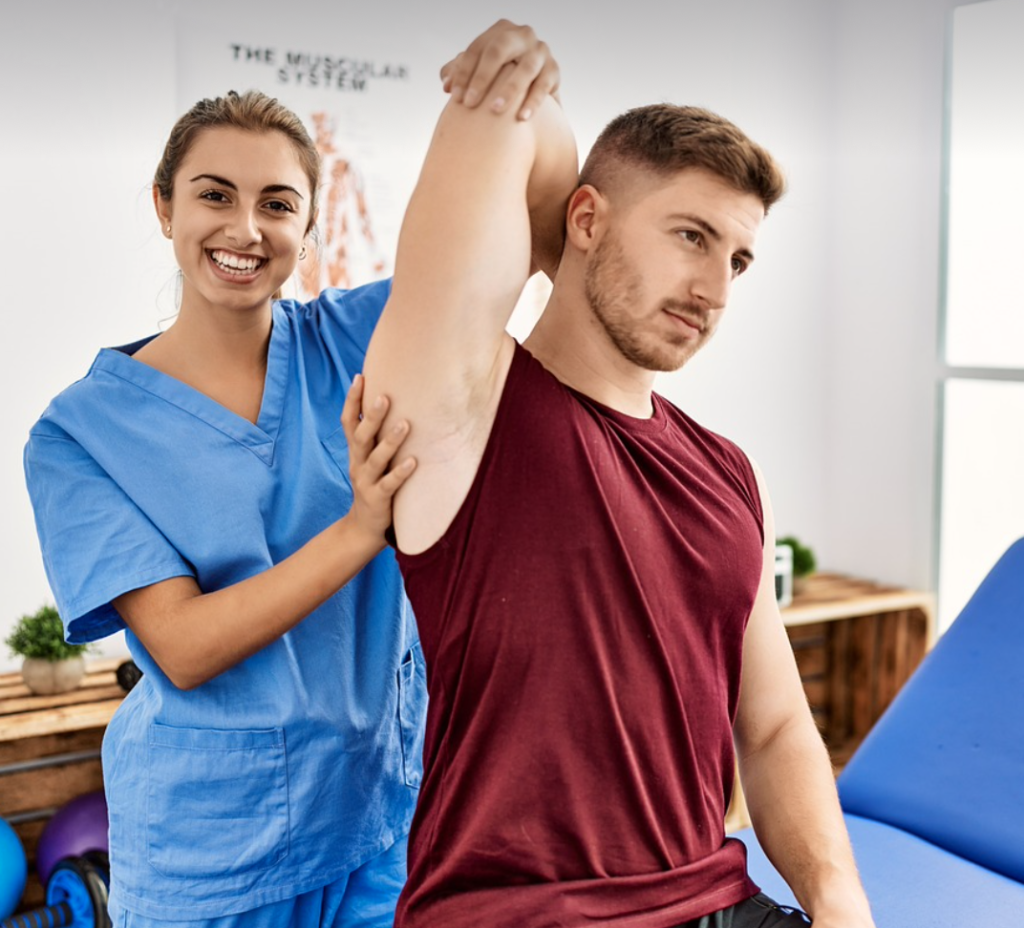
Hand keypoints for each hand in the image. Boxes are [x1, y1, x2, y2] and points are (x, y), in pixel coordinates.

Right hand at [341, 374, 416, 542]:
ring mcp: (366, 481)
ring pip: (376, 459)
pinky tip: (414, 461)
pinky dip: (401, 472)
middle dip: (371, 416)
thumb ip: (375, 435)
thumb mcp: (369, 458)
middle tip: (384, 396)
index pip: (348, 421)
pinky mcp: (378, 499)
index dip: (352, 400)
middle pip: (361, 436)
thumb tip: (389, 402)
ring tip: (406, 424)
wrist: (364, 526)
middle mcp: (357, 463)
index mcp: (356, 451)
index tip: (360, 376)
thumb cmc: (374, 483)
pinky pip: (390, 484)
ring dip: (390, 441)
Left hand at [440, 18, 559, 119]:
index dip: (463, 72)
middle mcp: (521, 36)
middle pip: (499, 50)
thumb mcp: (480, 73)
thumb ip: (460, 74)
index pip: (476, 48)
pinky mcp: (554, 69)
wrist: (533, 89)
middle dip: (482, 77)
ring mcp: (540, 51)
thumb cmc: (499, 80)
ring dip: (509, 90)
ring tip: (495, 111)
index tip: (454, 98)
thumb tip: (446, 84)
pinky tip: (521, 118)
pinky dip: (533, 101)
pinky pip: (544, 84)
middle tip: (469, 104)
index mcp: (499, 32)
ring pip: (525, 67)